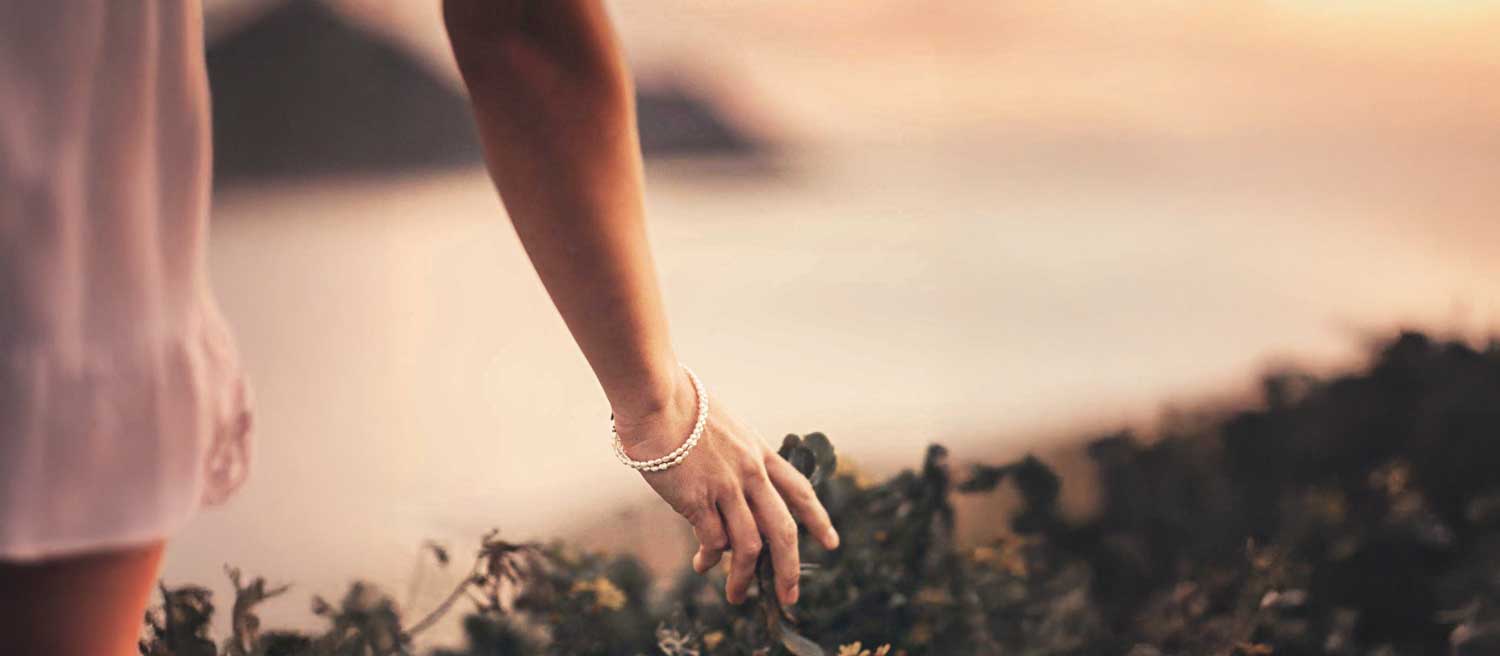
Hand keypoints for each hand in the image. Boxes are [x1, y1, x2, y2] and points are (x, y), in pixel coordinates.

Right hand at [613, 369, 838, 606]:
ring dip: (744, 577)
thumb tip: (729, 495)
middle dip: (790, 569)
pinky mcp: (698, 499)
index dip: (818, 520)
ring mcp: (727, 487)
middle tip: (790, 596)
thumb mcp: (724, 429)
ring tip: (736, 596)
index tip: (831, 543)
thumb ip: (734, 459)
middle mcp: (751, 472)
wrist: (657, 399)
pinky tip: (702, 564)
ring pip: (749, 545)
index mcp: (761, 453)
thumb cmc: (681, 407)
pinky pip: (712, 541)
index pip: (800, 491)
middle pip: (783, 530)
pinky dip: (710, 558)